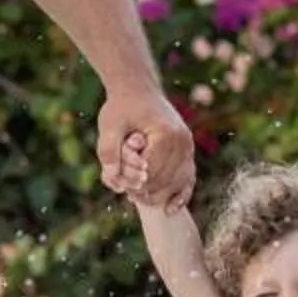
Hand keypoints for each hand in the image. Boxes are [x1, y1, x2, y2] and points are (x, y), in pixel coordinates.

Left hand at [100, 91, 195, 208]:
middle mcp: (182, 141)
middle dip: (145, 190)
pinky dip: (181, 194)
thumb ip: (108, 151)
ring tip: (138, 196)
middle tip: (127, 194)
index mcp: (165, 134)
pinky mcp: (188, 148)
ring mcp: (188, 145)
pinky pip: (189, 177)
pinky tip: (170, 208)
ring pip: (177, 182)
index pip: (150, 172)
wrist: (137, 88)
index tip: (120, 186)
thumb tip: (113, 180)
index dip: (134, 183)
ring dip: (159, 194)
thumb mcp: (109, 126)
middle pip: (165, 180)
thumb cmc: (121, 106)